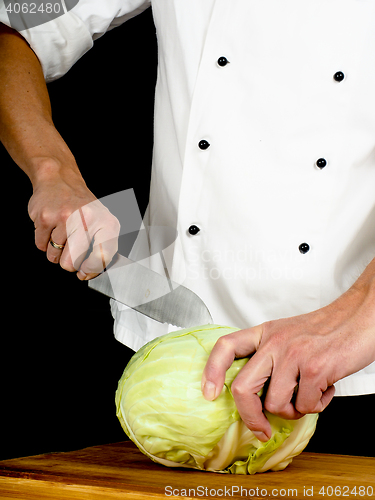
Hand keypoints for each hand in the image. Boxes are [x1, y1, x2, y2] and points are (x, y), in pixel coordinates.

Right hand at [28, 165, 119, 278]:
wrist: (60, 179)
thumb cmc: (82, 204)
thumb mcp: (102, 221)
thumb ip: (102, 247)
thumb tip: (90, 273)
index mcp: (105, 222)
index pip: (102, 256)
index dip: (91, 270)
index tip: (85, 272)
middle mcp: (87, 220)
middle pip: (72, 262)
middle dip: (68, 263)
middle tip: (70, 252)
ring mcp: (64, 218)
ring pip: (54, 256)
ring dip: (55, 251)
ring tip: (60, 234)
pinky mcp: (45, 218)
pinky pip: (41, 245)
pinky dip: (43, 242)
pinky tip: (50, 228)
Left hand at [202, 275, 374, 440]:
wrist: (360, 317)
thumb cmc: (326, 330)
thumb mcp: (287, 334)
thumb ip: (269, 357)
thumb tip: (257, 397)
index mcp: (264, 332)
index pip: (226, 347)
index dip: (211, 371)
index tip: (209, 393)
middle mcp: (274, 342)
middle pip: (242, 388)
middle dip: (250, 417)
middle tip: (261, 429)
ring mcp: (294, 355)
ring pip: (276, 405)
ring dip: (294, 410)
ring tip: (309, 393)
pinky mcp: (316, 369)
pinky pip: (306, 407)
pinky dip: (318, 405)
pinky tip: (326, 387)